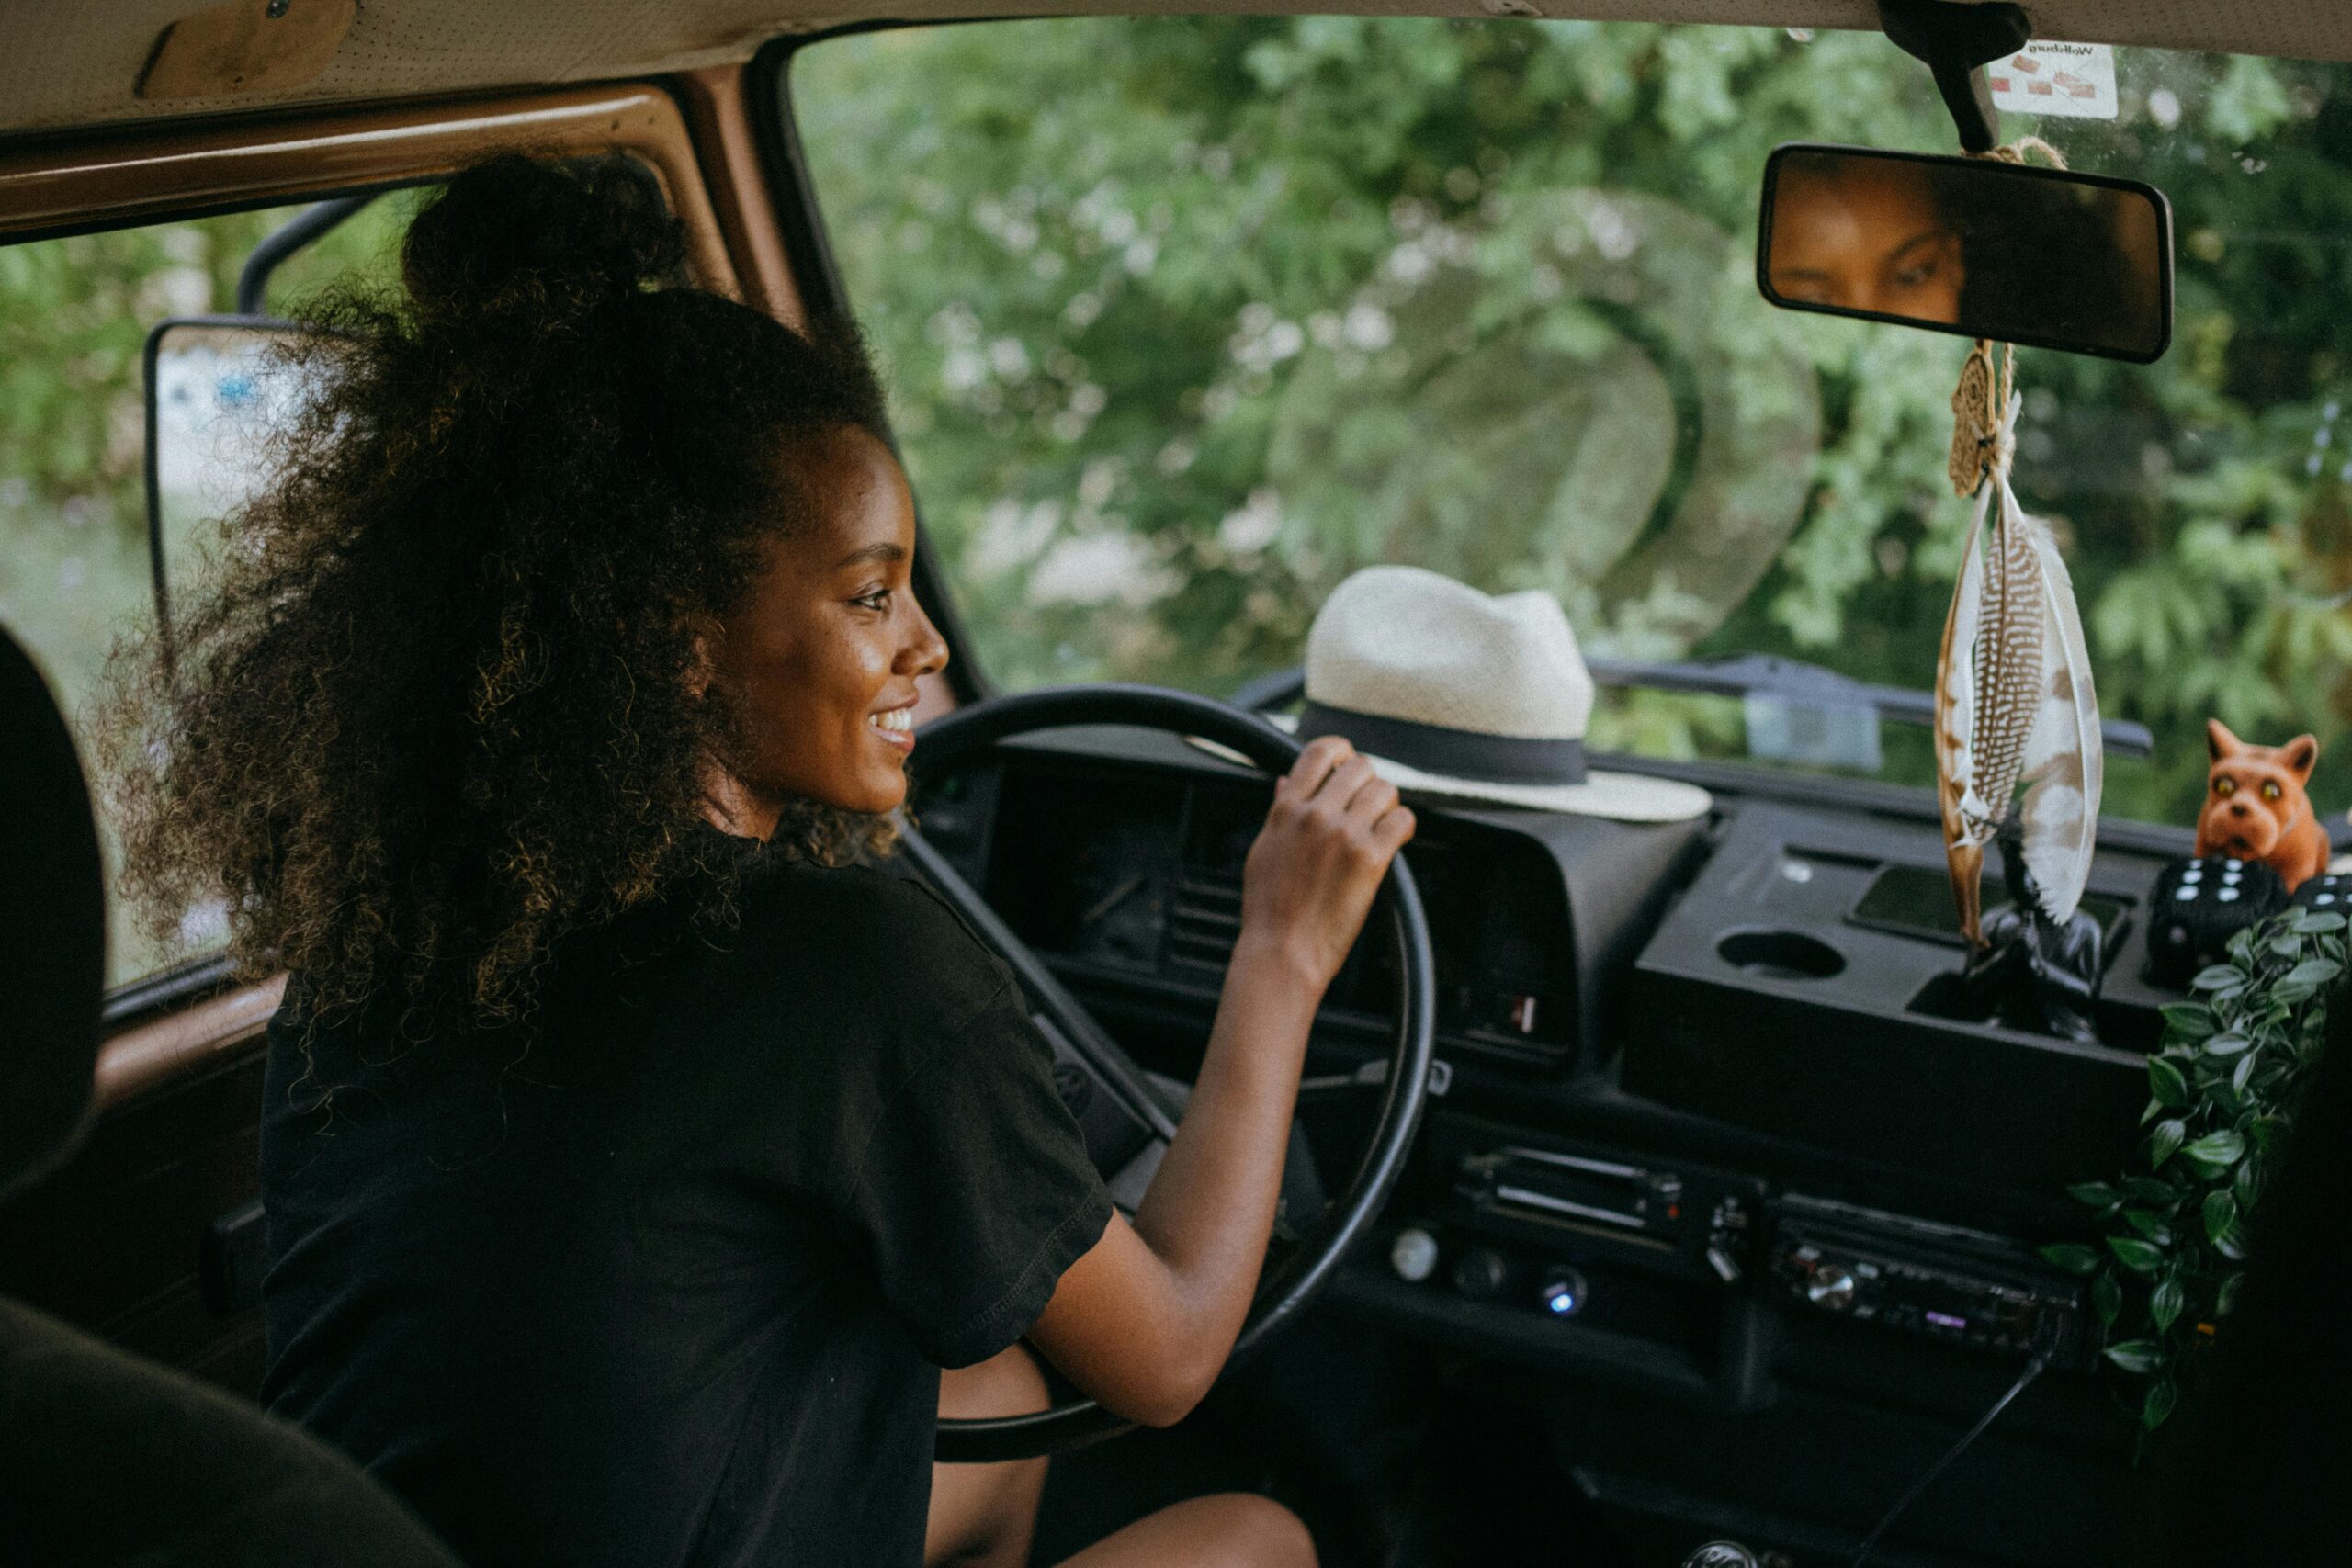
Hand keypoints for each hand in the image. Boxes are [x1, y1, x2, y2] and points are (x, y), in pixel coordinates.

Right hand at [1237, 735, 1415, 990]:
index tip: (1348, 763)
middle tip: (1369, 804)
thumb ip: (1280, 812)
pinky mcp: (1370, 859)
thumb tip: (1287, 782)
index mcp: (1286, 809)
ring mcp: (1343, 835)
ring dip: (1388, 805)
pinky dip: (1403, 827)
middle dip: (1369, 782)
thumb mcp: (1264, 850)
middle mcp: (1315, 815)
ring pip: (1385, 790)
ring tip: (1381, 825)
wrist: (1282, 952)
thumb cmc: (1269, 909)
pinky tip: (1394, 840)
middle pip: (1359, 767)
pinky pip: (1402, 820)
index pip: (1320, 752)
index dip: (1341, 751)